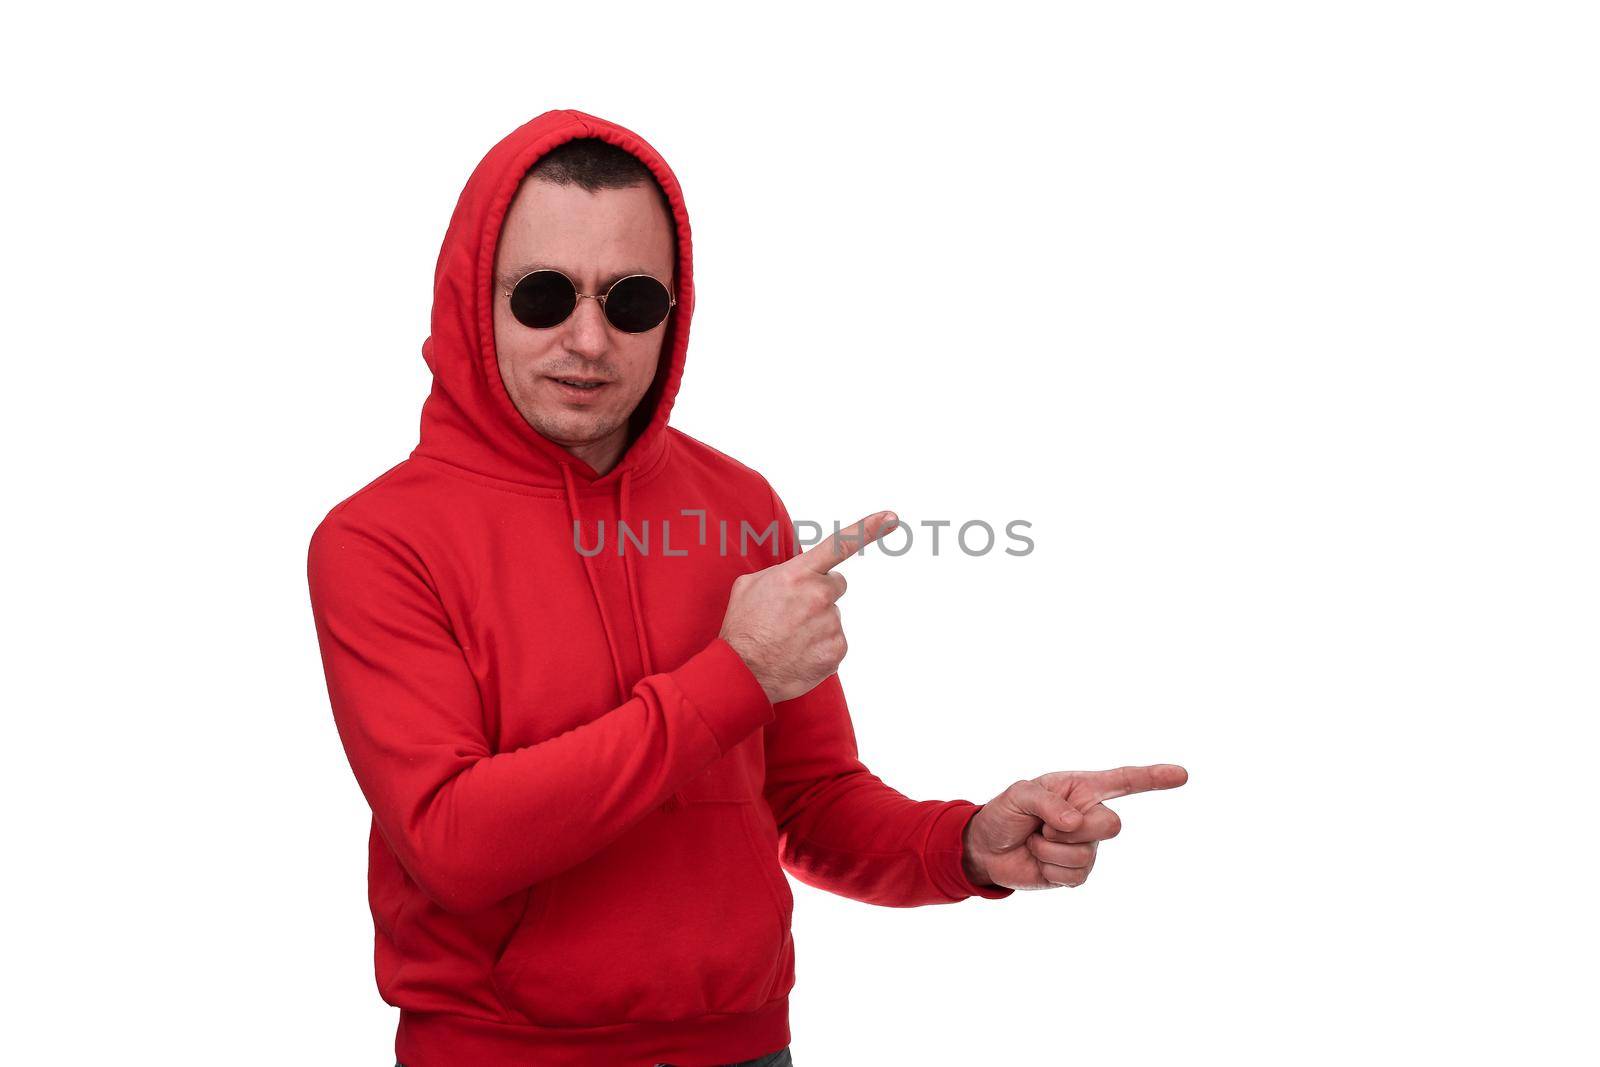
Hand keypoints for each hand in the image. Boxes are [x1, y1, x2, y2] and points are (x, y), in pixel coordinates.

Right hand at [719, 510, 897, 702]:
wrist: (742, 672)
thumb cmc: (743, 627)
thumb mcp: (749, 585)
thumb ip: (779, 572)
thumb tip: (794, 576)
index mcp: (798, 574)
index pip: (839, 544)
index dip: (869, 528)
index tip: (891, 517)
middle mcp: (819, 595)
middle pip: (835, 585)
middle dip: (819, 595)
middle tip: (792, 614)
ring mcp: (830, 624)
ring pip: (832, 617)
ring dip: (816, 624)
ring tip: (788, 637)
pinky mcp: (837, 650)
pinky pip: (834, 641)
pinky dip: (820, 647)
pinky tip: (798, 652)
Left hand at [961, 764, 1188, 890]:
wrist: (987, 849)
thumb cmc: (1005, 812)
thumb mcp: (1018, 795)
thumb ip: (1046, 801)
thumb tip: (1075, 823)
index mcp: (1082, 788)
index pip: (1125, 781)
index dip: (1154, 778)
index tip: (1182, 774)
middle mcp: (1091, 815)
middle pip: (1111, 825)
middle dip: (1074, 828)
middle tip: (1045, 827)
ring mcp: (1087, 847)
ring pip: (1086, 854)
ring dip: (1050, 849)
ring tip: (1036, 841)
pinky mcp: (1077, 873)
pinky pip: (1074, 876)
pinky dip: (1050, 869)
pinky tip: (1039, 861)